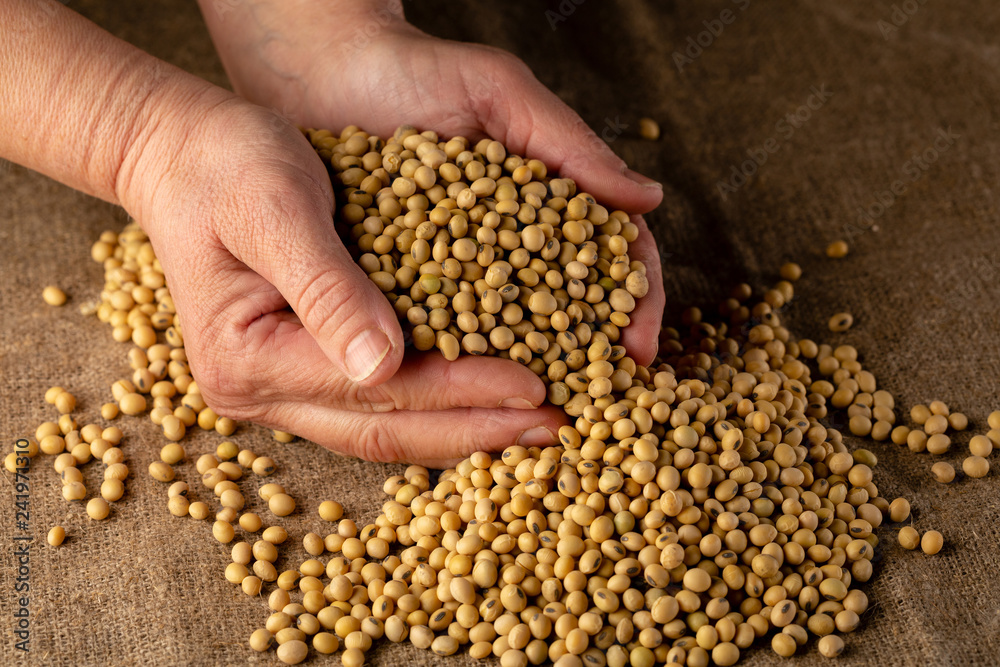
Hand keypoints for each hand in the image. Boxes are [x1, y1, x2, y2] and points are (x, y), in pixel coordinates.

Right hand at [117, 88, 564, 466]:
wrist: (183, 155)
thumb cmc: (225, 164)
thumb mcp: (275, 207)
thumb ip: (326, 286)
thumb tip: (383, 365)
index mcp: (247, 360)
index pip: (377, 391)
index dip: (460, 392)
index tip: (535, 385)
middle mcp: (257, 393)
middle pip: (385, 430)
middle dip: (476, 430)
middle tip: (555, 426)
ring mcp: (276, 391)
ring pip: (384, 430)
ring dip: (463, 429)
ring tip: (534, 424)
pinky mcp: (300, 373)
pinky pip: (378, 406)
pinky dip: (436, 406)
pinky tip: (487, 400)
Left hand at [199, 0, 666, 363]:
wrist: (321, 71)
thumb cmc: (416, 69)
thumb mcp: (498, 92)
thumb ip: (568, 142)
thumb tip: (649, 199)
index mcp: (549, 200)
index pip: (611, 257)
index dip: (634, 304)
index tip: (640, 351)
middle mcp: (508, 242)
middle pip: (566, 308)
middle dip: (586, 358)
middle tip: (594, 407)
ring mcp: (457, 267)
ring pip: (503, 332)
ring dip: (524, 374)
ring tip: (534, 416)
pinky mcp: (400, 283)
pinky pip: (436, 333)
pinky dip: (454, 366)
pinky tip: (461, 397)